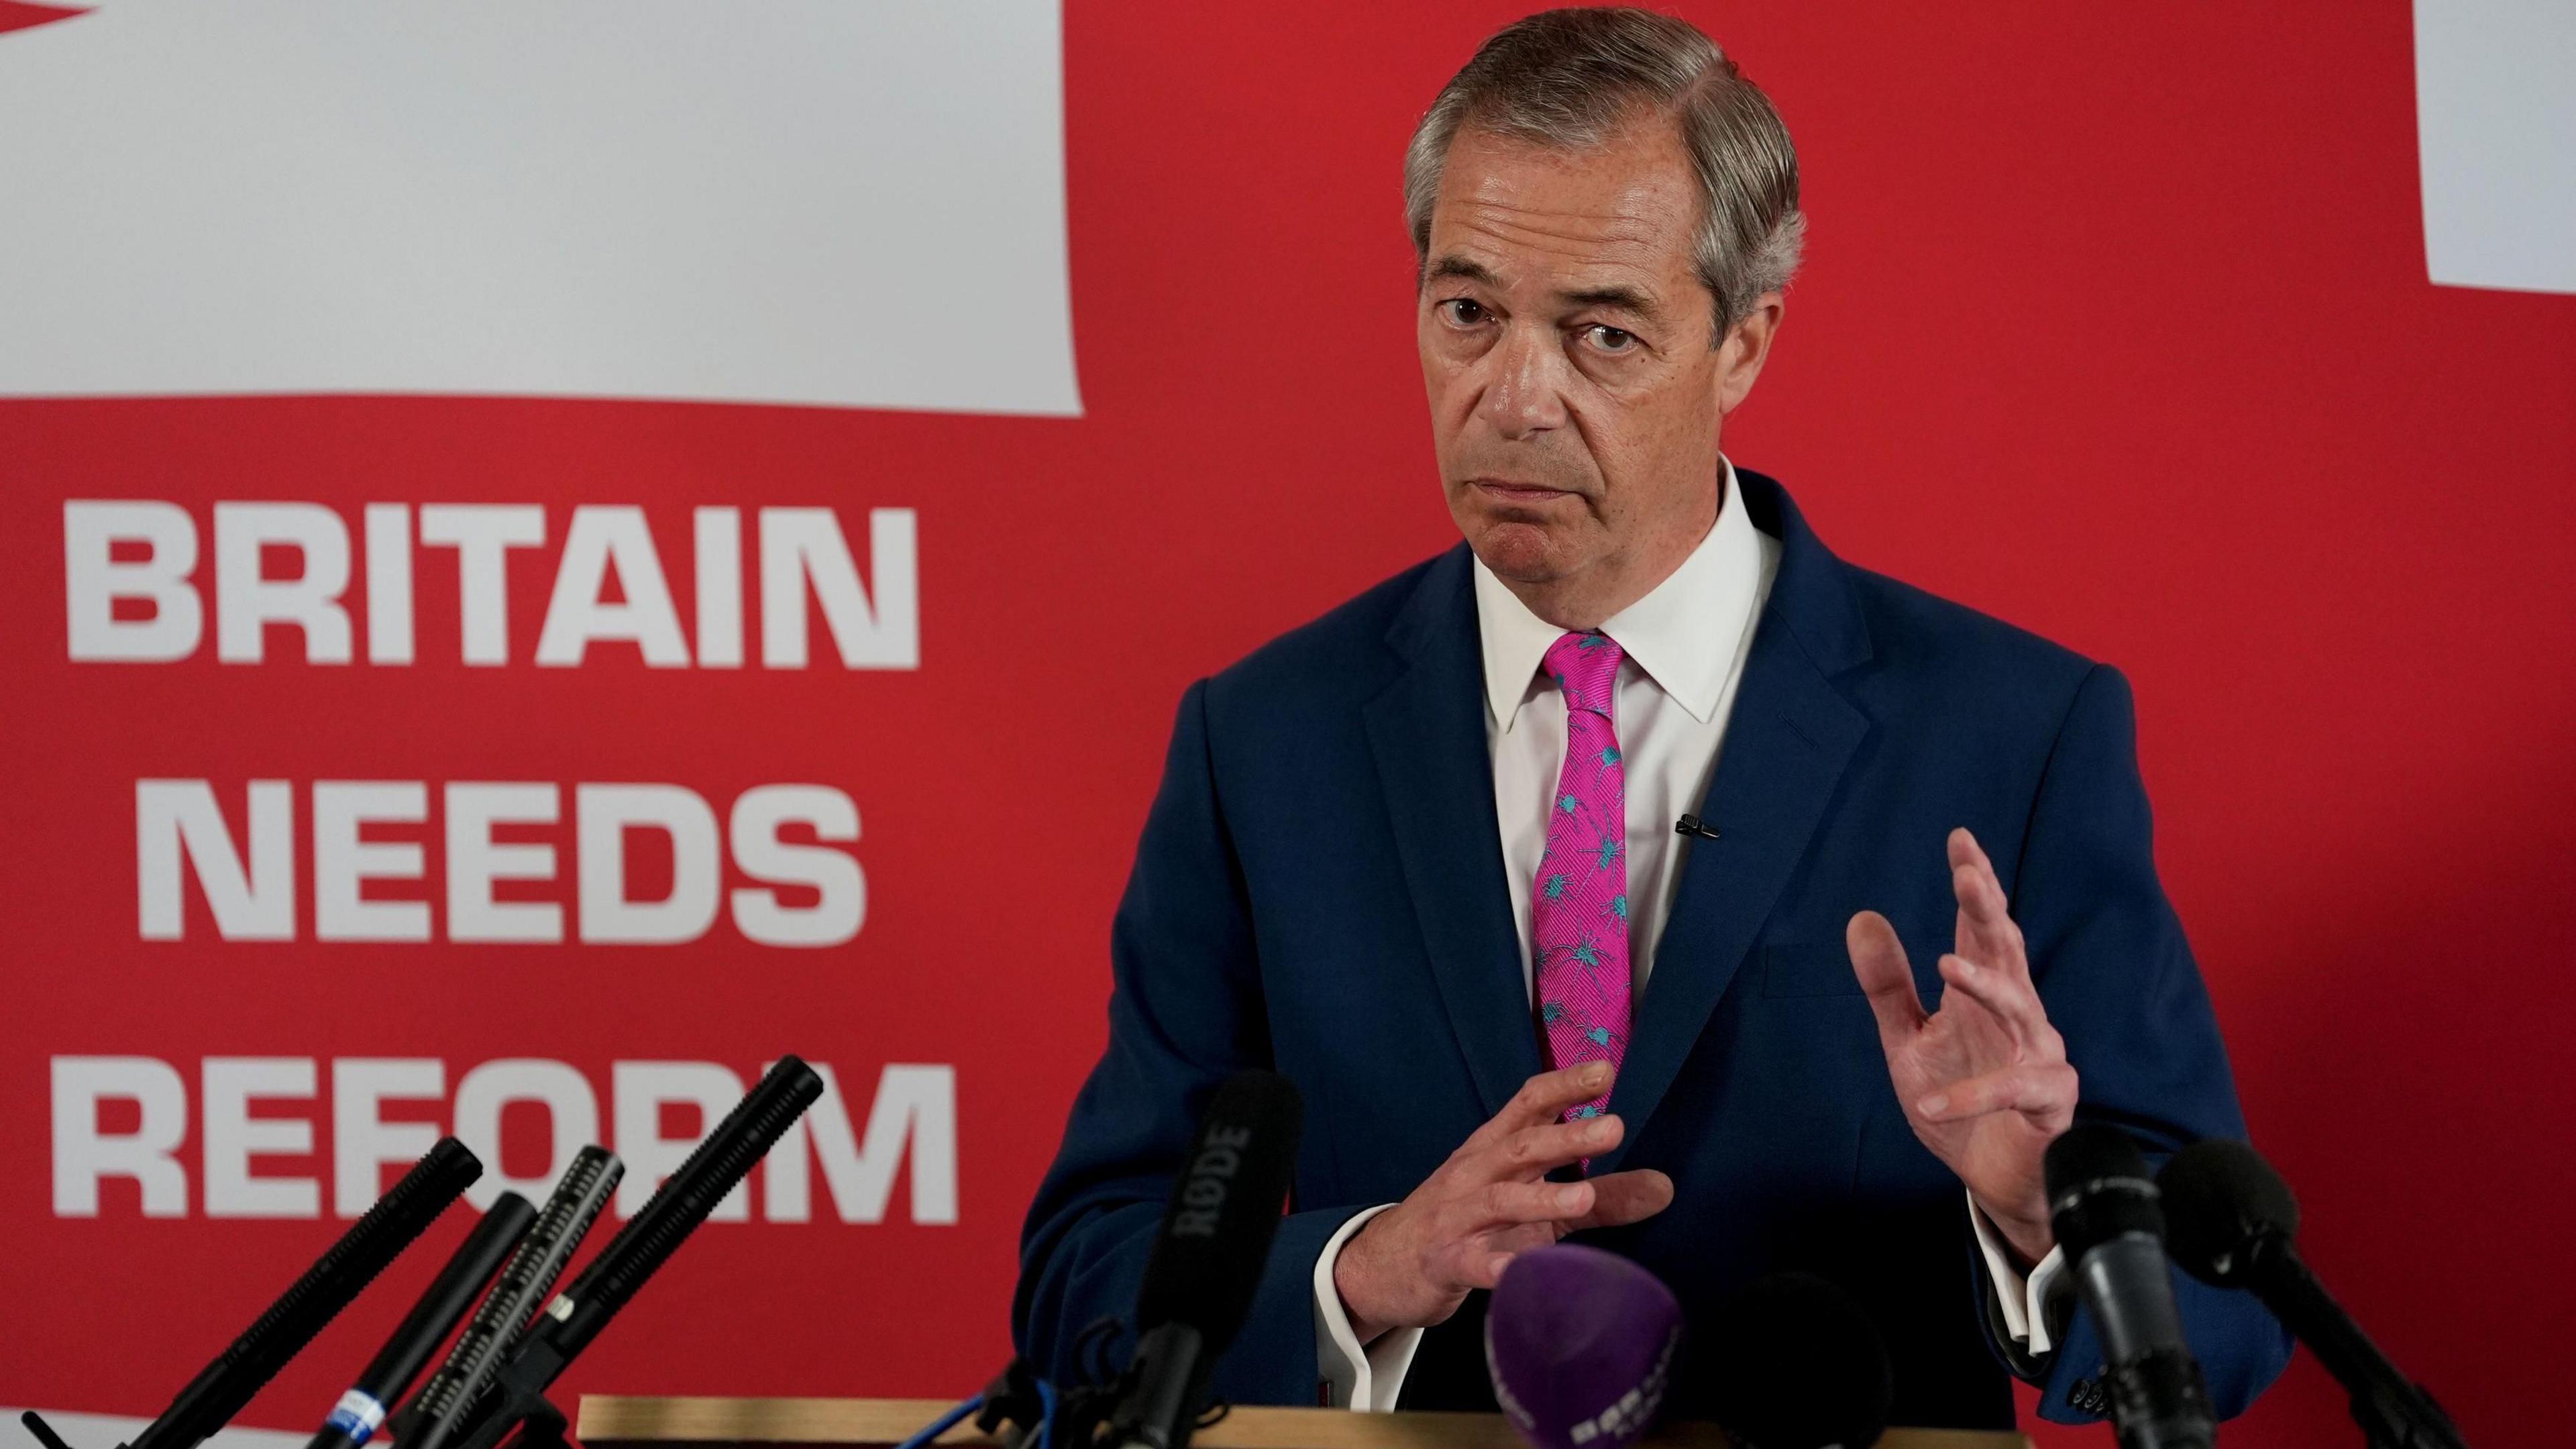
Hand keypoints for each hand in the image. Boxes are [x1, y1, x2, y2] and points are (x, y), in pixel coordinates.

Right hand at [1332, 1061, 1675, 1341]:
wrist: (1385, 1262)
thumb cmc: (1471, 1222)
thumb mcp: (1534, 1203)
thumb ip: (1601, 1196)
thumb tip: (1665, 1186)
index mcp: (1495, 1148)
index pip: (1528, 1105)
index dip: (1565, 1086)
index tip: (1605, 1071)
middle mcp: (1475, 1174)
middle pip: (1521, 1147)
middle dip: (1566, 1136)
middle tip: (1615, 1128)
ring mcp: (1458, 1217)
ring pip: (1499, 1201)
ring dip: (1541, 1199)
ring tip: (1583, 1199)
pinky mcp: (1448, 1262)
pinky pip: (1477, 1264)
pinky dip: (1501, 1268)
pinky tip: (1527, 1273)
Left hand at [1847, 827, 2075, 1262]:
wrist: (1991, 1175)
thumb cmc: (1957, 1100)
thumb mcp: (1907, 1040)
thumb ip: (1889, 985)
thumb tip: (1862, 917)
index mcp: (1983, 994)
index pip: (1980, 928)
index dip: (1975, 884)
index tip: (1960, 839)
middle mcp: (2018, 1015)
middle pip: (2008, 951)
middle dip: (1990, 911)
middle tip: (1969, 874)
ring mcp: (2039, 1055)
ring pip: (2023, 1009)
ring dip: (1987, 986)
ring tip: (1947, 964)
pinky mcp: (2049, 1102)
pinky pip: (2013, 1090)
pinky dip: (1971, 1096)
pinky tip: (1932, 1101)